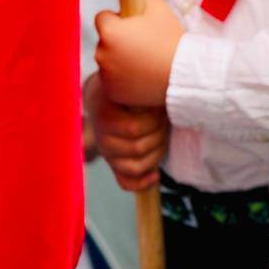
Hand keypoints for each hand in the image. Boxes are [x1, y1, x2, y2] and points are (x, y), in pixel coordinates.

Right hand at [85, 72, 168, 190]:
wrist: (103, 96)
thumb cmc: (124, 90)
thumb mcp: (128, 85)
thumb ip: (142, 89)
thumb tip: (163, 96)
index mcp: (105, 118)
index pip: (133, 129)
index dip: (154, 121)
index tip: (160, 109)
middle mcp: (103, 139)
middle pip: (138, 148)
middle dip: (159, 134)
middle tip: (165, 120)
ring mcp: (107, 154)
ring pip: (135, 166)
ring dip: (157, 154)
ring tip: (164, 137)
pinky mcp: (113, 165)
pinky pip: (125, 182)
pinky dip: (142, 182)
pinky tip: (156, 174)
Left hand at [93, 0, 183, 107]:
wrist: (182, 74)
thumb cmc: (170, 39)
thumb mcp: (158, 6)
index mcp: (109, 32)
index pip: (102, 18)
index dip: (117, 19)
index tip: (132, 24)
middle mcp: (101, 54)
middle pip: (105, 41)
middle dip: (118, 40)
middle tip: (143, 43)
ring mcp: (105, 76)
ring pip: (108, 61)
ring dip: (120, 59)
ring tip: (145, 61)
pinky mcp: (111, 93)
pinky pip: (113, 80)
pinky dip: (123, 79)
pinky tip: (141, 76)